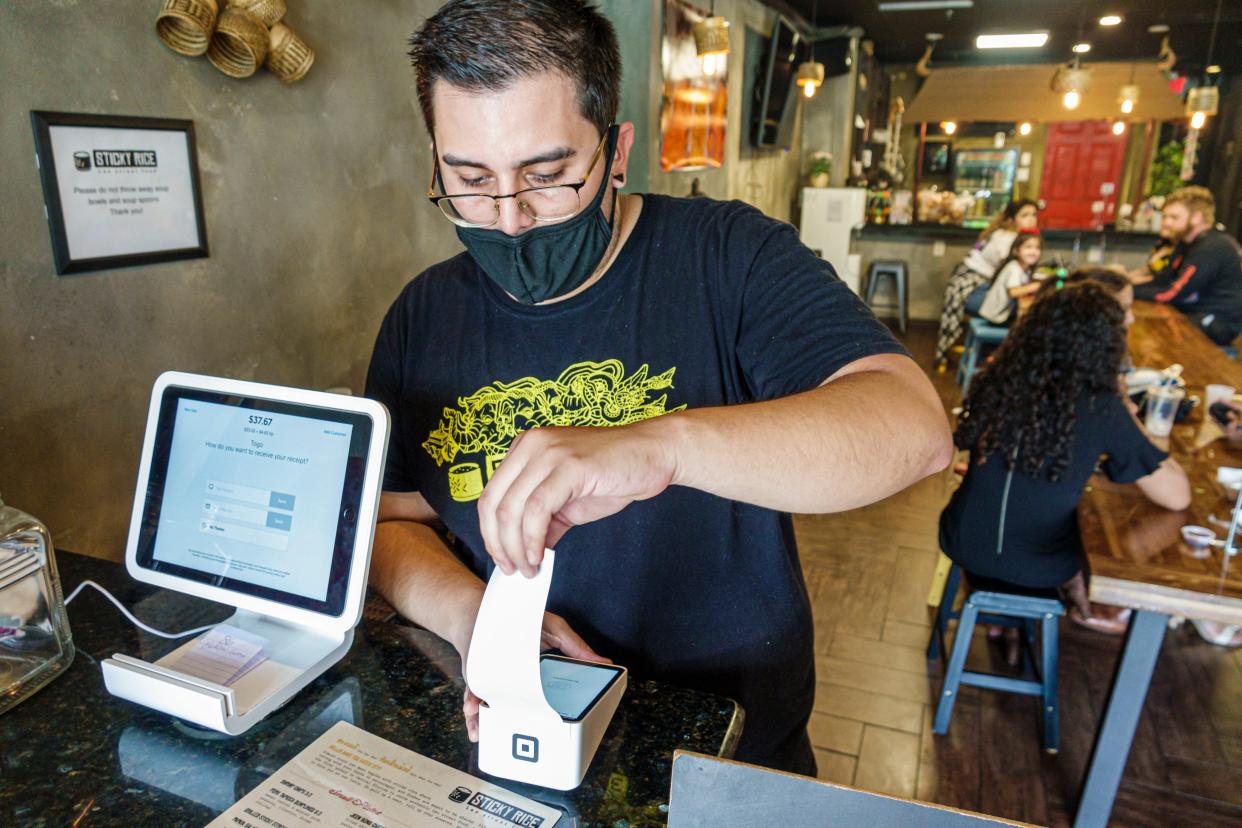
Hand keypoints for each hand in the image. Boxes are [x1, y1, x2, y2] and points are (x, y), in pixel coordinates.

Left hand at [462, 611, 609, 741]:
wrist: (485, 611)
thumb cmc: (523, 619)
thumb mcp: (555, 629)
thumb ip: (576, 647)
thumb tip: (604, 662)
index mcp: (536, 677)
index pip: (546, 699)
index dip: (551, 714)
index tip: (559, 729)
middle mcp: (517, 685)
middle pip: (520, 711)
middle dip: (520, 725)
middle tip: (526, 737)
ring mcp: (496, 686)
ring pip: (495, 712)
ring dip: (491, 723)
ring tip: (488, 732)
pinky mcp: (477, 682)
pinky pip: (474, 701)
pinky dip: (472, 709)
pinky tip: (472, 711)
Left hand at [477, 423, 675, 576]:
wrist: (654, 453)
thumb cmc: (614, 472)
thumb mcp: (568, 499)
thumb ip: (543, 519)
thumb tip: (524, 552)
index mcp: (525, 449)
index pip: (490, 496)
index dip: (491, 534)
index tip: (503, 559)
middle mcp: (531, 445)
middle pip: (493, 504)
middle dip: (499, 545)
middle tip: (513, 570)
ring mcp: (549, 452)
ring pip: (512, 509)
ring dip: (516, 548)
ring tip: (530, 568)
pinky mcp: (570, 465)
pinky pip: (537, 509)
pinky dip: (533, 539)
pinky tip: (540, 555)